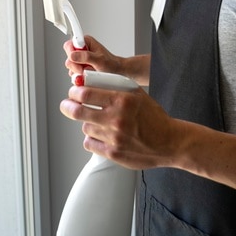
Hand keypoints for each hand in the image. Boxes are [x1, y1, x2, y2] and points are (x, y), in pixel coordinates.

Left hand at [60, 81, 181, 169]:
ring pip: (85, 127)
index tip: (73, 92)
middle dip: (67, 106)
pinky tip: (100, 134)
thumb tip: (90, 82)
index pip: (85, 94)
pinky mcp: (113, 153)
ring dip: (87, 123)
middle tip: (67, 105)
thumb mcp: (137, 94)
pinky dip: (92, 138)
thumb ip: (115, 87)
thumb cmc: (153, 117)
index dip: (74, 92)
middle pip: (77, 111)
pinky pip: (90, 143)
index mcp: (121, 100)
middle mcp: (116, 119)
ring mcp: (113, 137)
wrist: (169, 142)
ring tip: (96, 121)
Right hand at [64, 35, 121, 77]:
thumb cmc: (110, 63)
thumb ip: (86, 57)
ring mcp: (80, 58)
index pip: (70, 44)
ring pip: (70, 66)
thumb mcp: (99, 60)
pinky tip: (87, 75)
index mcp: (85, 42)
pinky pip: (73, 72)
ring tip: (89, 71)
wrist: (116, 71)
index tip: (75, 59)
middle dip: (75, 65)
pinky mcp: (80, 66)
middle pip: (69, 56)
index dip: (71, 52)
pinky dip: (79, 75)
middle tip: (84, 68)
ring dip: (78, 71)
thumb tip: (73, 55)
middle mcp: (81, 49)